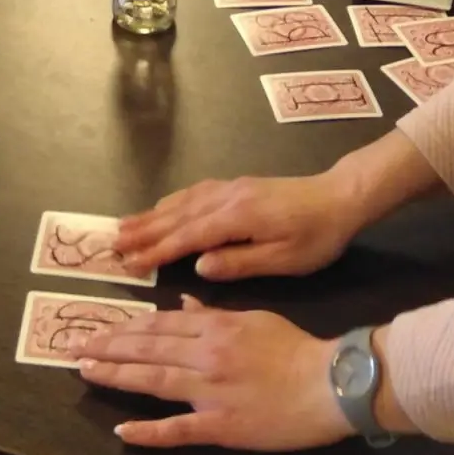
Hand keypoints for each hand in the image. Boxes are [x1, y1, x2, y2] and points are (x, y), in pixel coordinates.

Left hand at [75, 296, 349, 451]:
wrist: (329, 383)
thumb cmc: (295, 348)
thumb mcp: (254, 319)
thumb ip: (215, 313)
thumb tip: (184, 304)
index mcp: (213, 328)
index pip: (158, 325)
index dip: (124, 327)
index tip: (98, 328)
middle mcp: (204, 355)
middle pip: (147, 349)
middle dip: (108, 348)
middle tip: (75, 348)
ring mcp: (210, 392)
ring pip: (153, 381)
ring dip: (116, 377)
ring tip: (86, 372)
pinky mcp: (220, 425)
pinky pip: (178, 430)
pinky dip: (149, 431)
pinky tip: (123, 431)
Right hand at [115, 169, 364, 280]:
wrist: (341, 198)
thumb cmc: (316, 237)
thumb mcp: (283, 260)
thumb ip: (239, 263)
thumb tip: (197, 268)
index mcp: (236, 217)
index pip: (187, 237)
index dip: (156, 251)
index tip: (130, 263)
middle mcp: (226, 197)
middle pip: (177, 216)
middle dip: (143, 231)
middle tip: (112, 244)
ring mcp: (231, 188)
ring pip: (182, 202)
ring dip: (152, 215)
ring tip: (125, 227)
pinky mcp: (237, 186)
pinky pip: (195, 193)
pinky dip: (172, 202)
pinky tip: (162, 208)